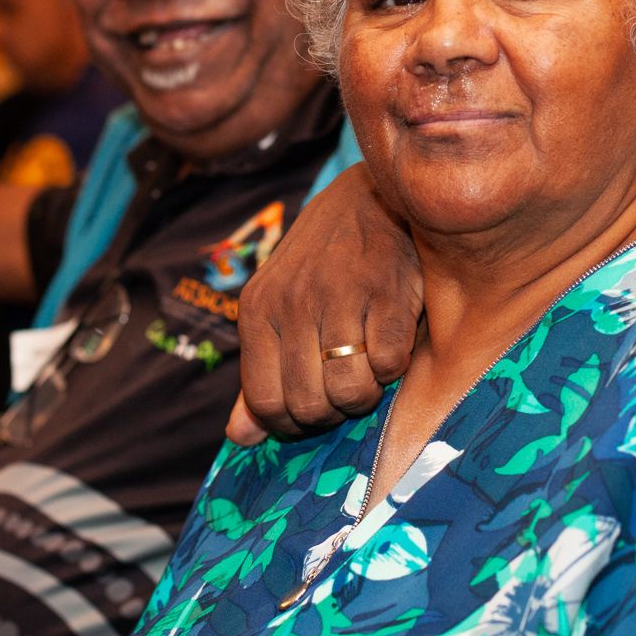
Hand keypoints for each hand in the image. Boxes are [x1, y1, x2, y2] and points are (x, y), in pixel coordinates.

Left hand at [228, 164, 421, 443]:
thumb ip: (260, 375)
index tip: (314, 406)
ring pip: (350, 392)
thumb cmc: (319, 265)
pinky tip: (390, 343)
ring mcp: (340, 296)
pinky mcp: (387, 292)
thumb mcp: (276, 311)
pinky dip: (395, 368)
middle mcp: (293, 304)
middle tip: (344, 389)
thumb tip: (240, 438)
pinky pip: (390, 365)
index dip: (293, 421)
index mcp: (257, 311)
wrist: (367, 197)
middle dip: (332, 412)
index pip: (265, 402)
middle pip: (309, 405)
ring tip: (368, 369)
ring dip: (366, 394)